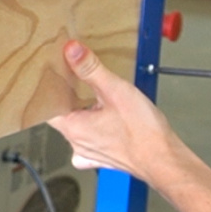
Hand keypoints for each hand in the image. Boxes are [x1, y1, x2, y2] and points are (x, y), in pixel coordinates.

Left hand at [47, 40, 181, 185]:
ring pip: (76, 127)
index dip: (49, 87)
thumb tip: (72, 51)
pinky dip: (93, 129)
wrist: (163, 159)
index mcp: (73, 127)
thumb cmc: (143, 133)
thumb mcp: (115, 90)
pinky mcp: (103, 157)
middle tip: (76, 79)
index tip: (55, 74)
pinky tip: (102, 120)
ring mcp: (89, 152)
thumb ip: (91, 69)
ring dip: (81, 112)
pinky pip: (89, 141)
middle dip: (67, 97)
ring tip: (93, 96)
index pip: (46, 105)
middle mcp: (76, 143)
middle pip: (61, 115)